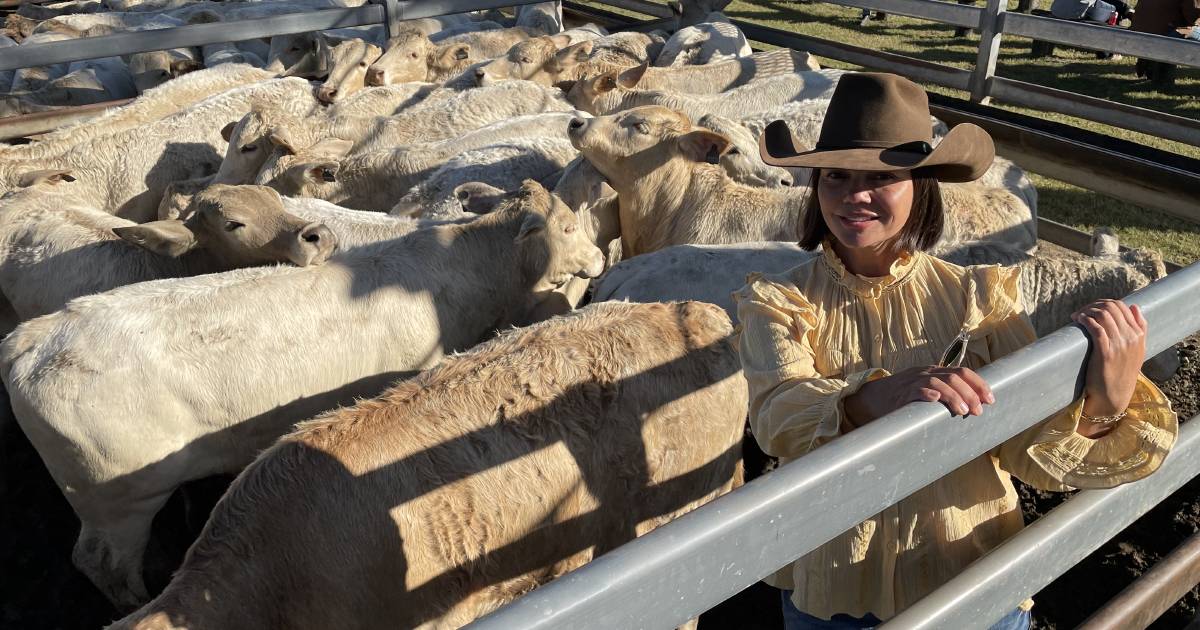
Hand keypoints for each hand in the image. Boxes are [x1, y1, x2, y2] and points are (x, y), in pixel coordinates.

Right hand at [843, 365, 994, 428]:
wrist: (871, 398)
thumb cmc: (902, 398)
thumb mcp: (925, 389)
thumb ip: (945, 393)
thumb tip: (973, 408)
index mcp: (934, 372)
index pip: (962, 371)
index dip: (979, 384)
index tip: (991, 399)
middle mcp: (925, 373)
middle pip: (954, 377)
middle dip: (971, 393)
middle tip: (978, 411)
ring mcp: (912, 382)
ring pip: (939, 382)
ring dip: (955, 396)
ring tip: (963, 411)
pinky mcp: (901, 394)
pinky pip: (916, 390)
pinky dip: (927, 393)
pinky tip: (936, 400)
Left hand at [1073, 299, 1146, 418]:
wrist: (1114, 396)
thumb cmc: (1120, 373)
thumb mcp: (1136, 350)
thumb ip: (1139, 328)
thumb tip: (1133, 306)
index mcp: (1139, 335)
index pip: (1122, 306)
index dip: (1104, 303)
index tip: (1090, 309)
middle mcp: (1131, 338)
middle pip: (1111, 308)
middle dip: (1093, 306)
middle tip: (1081, 312)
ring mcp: (1120, 345)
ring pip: (1103, 315)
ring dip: (1087, 311)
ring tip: (1077, 316)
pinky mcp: (1106, 353)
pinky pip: (1097, 329)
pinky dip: (1086, 320)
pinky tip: (1078, 320)